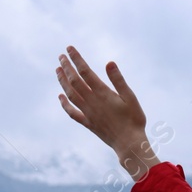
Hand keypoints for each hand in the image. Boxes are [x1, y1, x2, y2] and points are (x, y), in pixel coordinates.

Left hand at [56, 46, 160, 180]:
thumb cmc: (134, 119)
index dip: (76, 59)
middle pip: (74, 81)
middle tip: (61, 56)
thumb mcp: (130, 97)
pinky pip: (72, 112)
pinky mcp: (88, 123)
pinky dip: (64, 103)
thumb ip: (118, 80)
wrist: (129, 143)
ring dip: (62, 81)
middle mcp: (92, 101)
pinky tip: (60, 96)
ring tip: (57, 70)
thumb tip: (109, 63)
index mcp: (102, 93)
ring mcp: (88, 113)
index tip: (69, 48)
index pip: (85, 72)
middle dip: (67, 67)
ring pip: (70, 94)